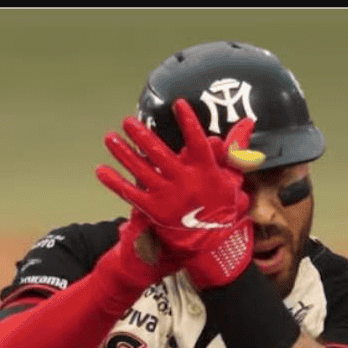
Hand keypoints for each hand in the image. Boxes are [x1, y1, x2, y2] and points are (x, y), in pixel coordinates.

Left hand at [97, 100, 255, 288]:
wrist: (208, 242)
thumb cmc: (221, 207)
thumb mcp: (233, 178)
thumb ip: (235, 151)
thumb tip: (247, 123)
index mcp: (205, 170)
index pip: (197, 141)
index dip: (188, 123)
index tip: (178, 105)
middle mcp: (184, 180)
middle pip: (159, 153)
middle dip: (142, 135)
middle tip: (128, 122)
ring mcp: (166, 195)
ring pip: (140, 169)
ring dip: (123, 153)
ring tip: (110, 138)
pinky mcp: (153, 209)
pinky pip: (130, 193)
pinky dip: (114, 182)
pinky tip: (101, 170)